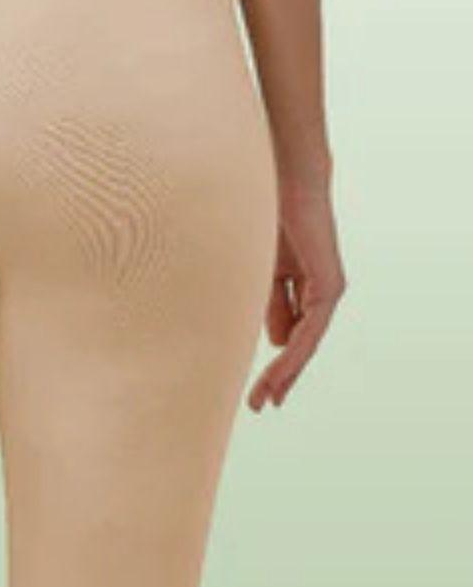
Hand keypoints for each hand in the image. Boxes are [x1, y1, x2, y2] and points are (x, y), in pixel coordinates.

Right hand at [248, 176, 346, 411]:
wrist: (282, 181)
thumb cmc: (264, 214)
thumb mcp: (262, 272)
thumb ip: (271, 304)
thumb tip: (277, 342)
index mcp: (300, 282)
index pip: (288, 332)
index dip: (273, 362)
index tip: (257, 391)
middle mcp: (318, 288)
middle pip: (299, 343)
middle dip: (279, 376)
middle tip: (260, 405)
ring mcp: (327, 288)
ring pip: (306, 342)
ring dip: (286, 372)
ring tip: (267, 397)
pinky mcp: (329, 285)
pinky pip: (312, 329)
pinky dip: (295, 352)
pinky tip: (279, 371)